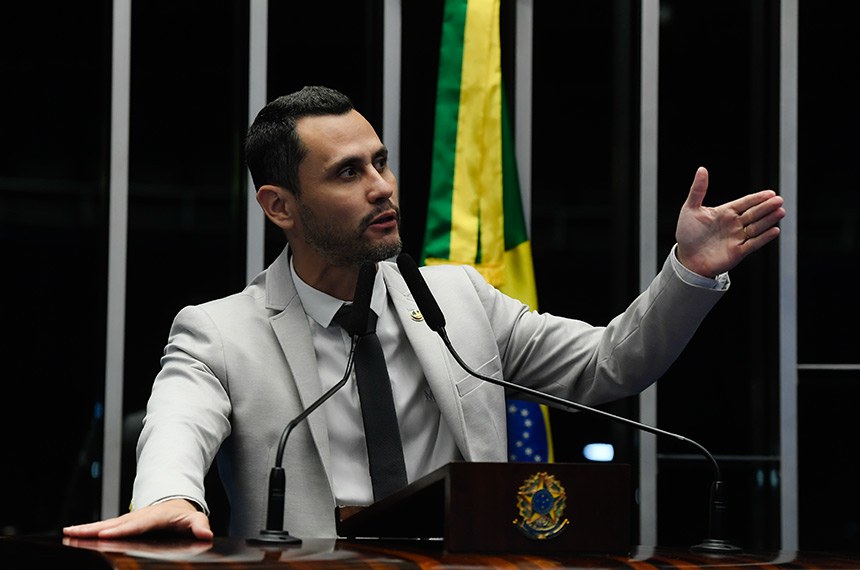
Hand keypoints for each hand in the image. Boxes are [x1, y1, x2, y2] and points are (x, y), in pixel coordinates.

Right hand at [62, 498, 212, 540]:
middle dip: (94, 529)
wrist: (175, 503)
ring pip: (104, 524)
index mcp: (154, 517)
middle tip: (74, 533)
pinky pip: (103, 527)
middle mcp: (137, 517)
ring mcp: (127, 520)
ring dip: (86, 529)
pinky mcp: (121, 524)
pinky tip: (72, 535)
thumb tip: (206, 534)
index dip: (122, 530)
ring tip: (67, 533)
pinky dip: (87, 531)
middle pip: (113, 524)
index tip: (106, 535)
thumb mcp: (195, 518)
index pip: (137, 524)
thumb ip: (200, 525)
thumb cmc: (183, 514)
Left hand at [675, 166, 785, 276]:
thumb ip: (698, 190)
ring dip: (768, 220)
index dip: (757, 198)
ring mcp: (737, 238)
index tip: (770, 193)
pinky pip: (754, 244)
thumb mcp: (690, 209)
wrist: (686, 259)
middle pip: (753, 213)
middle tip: (779, 200)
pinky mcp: (738, 252)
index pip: (744, 203)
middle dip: (766, 207)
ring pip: (756, 227)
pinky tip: (774, 230)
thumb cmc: (687, 234)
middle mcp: (733, 224)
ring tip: (780, 211)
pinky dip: (764, 238)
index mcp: (724, 213)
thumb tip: (701, 169)